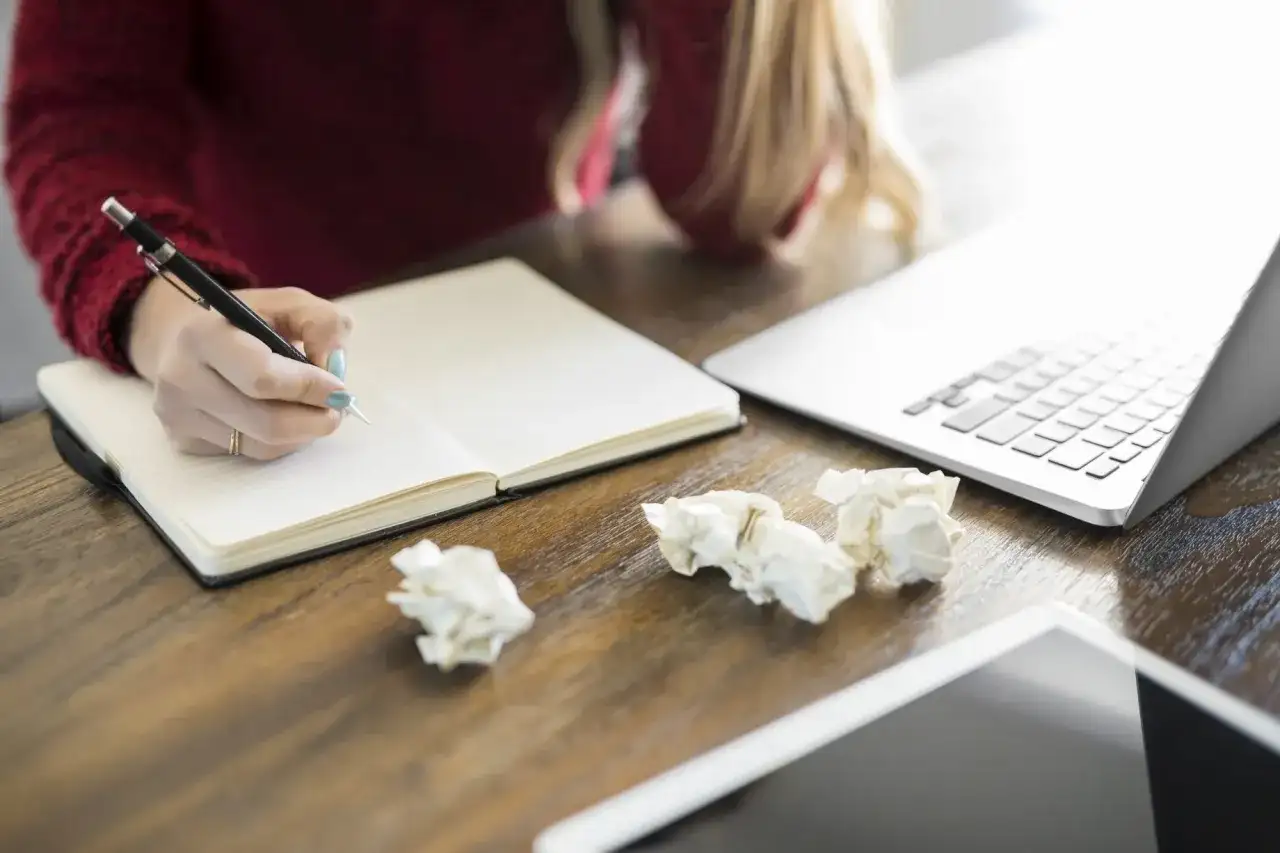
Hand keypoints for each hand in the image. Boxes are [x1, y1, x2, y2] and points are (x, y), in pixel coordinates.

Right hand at [127, 278, 353, 459]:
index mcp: (202, 335)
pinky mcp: (183, 441)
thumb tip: (335, 369)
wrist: (181, 337)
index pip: (263, 379)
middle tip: (336, 409)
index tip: (339, 389)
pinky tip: (280, 416)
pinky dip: (279, 442)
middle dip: (314, 420)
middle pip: (266, 423)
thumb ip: (324, 324)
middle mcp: (181, 378)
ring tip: (312, 410)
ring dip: (301, 433)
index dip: (310, 388)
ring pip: (262, 445)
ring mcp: (177, 415)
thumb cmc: (246, 319)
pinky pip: (248, 454)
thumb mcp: (289, 303)